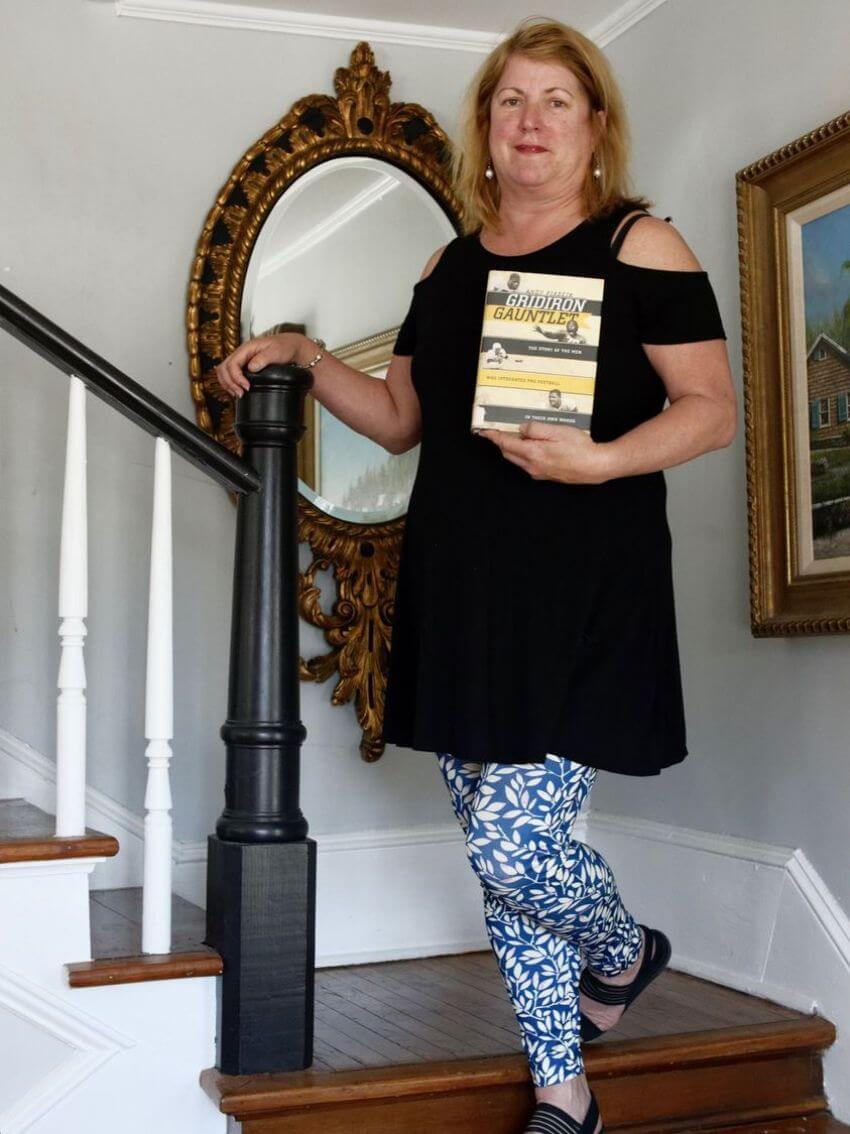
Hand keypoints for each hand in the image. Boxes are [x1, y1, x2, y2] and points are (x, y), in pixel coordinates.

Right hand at [215, 332, 306, 397]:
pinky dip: (230, 383)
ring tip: (238, 394)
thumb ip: (263, 359)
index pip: (232, 363)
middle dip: (229, 383)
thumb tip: (251, 368)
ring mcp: (242, 360)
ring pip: (224, 372)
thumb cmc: (284, 346)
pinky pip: (230, 374)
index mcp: (247, 348)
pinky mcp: (244, 366)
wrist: (290, 346)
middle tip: (240, 393)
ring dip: (228, 384)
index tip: (246, 387)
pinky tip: (238, 390)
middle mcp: (242, 354)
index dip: (236, 377)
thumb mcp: (276, 352)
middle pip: (224, 368)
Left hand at [478, 421, 613, 483]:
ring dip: (514, 448)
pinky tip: (535, 446)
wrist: (596, 466)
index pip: (506, 444)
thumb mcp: (557, 431)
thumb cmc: (580, 448)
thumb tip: (522, 428)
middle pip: (509, 453)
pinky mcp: (546, 475)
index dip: (493, 436)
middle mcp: (532, 466)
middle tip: (501, 429)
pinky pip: (528, 464)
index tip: (484, 431)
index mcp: (533, 453)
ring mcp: (538, 473)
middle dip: (502, 442)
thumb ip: (536, 429)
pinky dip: (524, 454)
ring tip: (519, 435)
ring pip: (518, 459)